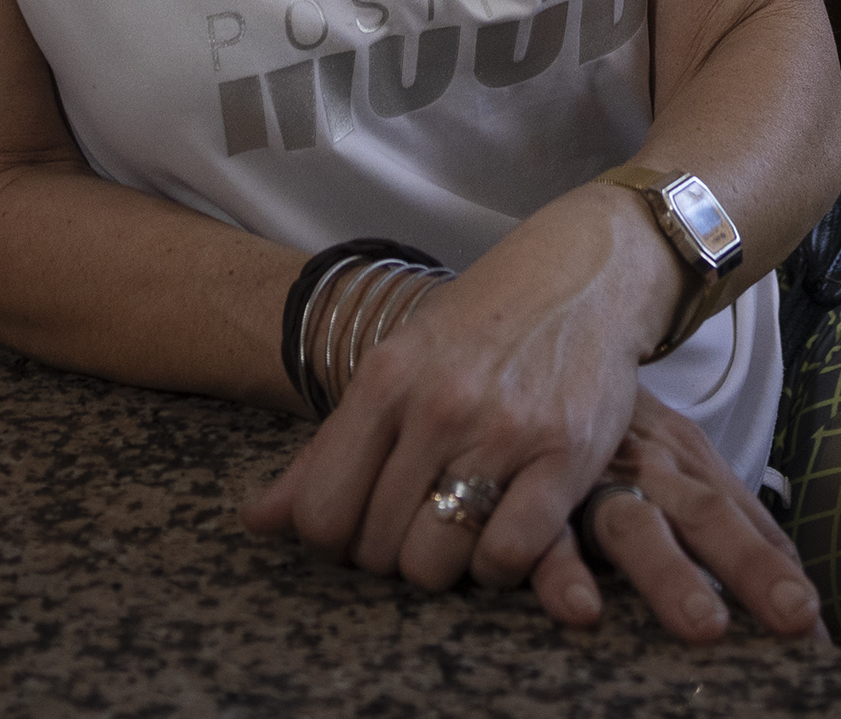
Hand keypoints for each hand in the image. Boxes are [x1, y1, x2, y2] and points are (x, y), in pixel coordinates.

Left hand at [240, 189, 658, 597]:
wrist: (586, 272)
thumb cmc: (482, 325)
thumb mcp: (397, 366)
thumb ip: (328, 449)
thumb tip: (255, 522)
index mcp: (384, 377)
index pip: (319, 510)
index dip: (333, 541)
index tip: (362, 526)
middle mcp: (436, 404)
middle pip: (375, 545)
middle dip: (390, 554)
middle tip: (419, 526)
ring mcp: (503, 430)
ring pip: (435, 561)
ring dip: (444, 566)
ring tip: (461, 532)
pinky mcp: (566, 455)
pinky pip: (507, 556)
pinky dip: (499, 568)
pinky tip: (505, 533)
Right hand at [520, 387, 821, 647]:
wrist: (542, 349)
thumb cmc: (619, 432)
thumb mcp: (681, 461)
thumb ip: (740, 528)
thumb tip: (805, 604)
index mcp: (688, 465)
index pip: (744, 520)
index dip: (779, 570)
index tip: (814, 624)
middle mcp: (650, 472)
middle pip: (706, 516)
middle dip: (750, 566)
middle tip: (793, 616)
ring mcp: (594, 483)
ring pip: (634, 527)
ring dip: (671, 575)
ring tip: (704, 626)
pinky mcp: (535, 499)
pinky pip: (545, 538)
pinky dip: (564, 574)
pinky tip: (582, 611)